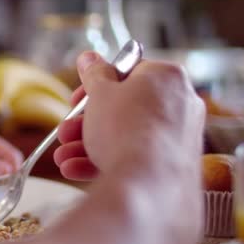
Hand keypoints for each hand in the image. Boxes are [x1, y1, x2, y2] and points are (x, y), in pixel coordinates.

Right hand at [54, 51, 204, 181]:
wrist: (147, 185)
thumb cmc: (125, 129)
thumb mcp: (100, 94)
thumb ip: (94, 74)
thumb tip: (89, 58)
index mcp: (167, 76)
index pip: (128, 72)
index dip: (96, 86)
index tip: (77, 100)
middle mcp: (181, 103)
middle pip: (124, 107)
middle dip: (86, 123)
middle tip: (65, 131)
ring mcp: (179, 137)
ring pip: (126, 136)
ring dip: (88, 145)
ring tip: (63, 157)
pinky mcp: (174, 166)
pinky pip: (136, 157)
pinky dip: (106, 161)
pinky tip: (74, 170)